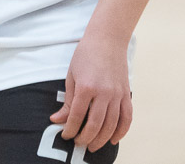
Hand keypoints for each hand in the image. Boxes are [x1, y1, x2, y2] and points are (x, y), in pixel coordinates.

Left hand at [50, 33, 131, 151]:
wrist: (107, 38)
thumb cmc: (86, 54)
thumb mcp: (71, 76)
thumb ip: (67, 101)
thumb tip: (56, 120)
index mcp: (86, 87)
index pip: (77, 116)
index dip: (70, 129)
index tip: (66, 135)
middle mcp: (103, 92)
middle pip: (95, 124)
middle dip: (85, 138)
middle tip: (78, 144)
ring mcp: (117, 94)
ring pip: (111, 124)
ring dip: (102, 139)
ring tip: (93, 145)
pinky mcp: (126, 93)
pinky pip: (127, 117)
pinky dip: (121, 131)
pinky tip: (113, 139)